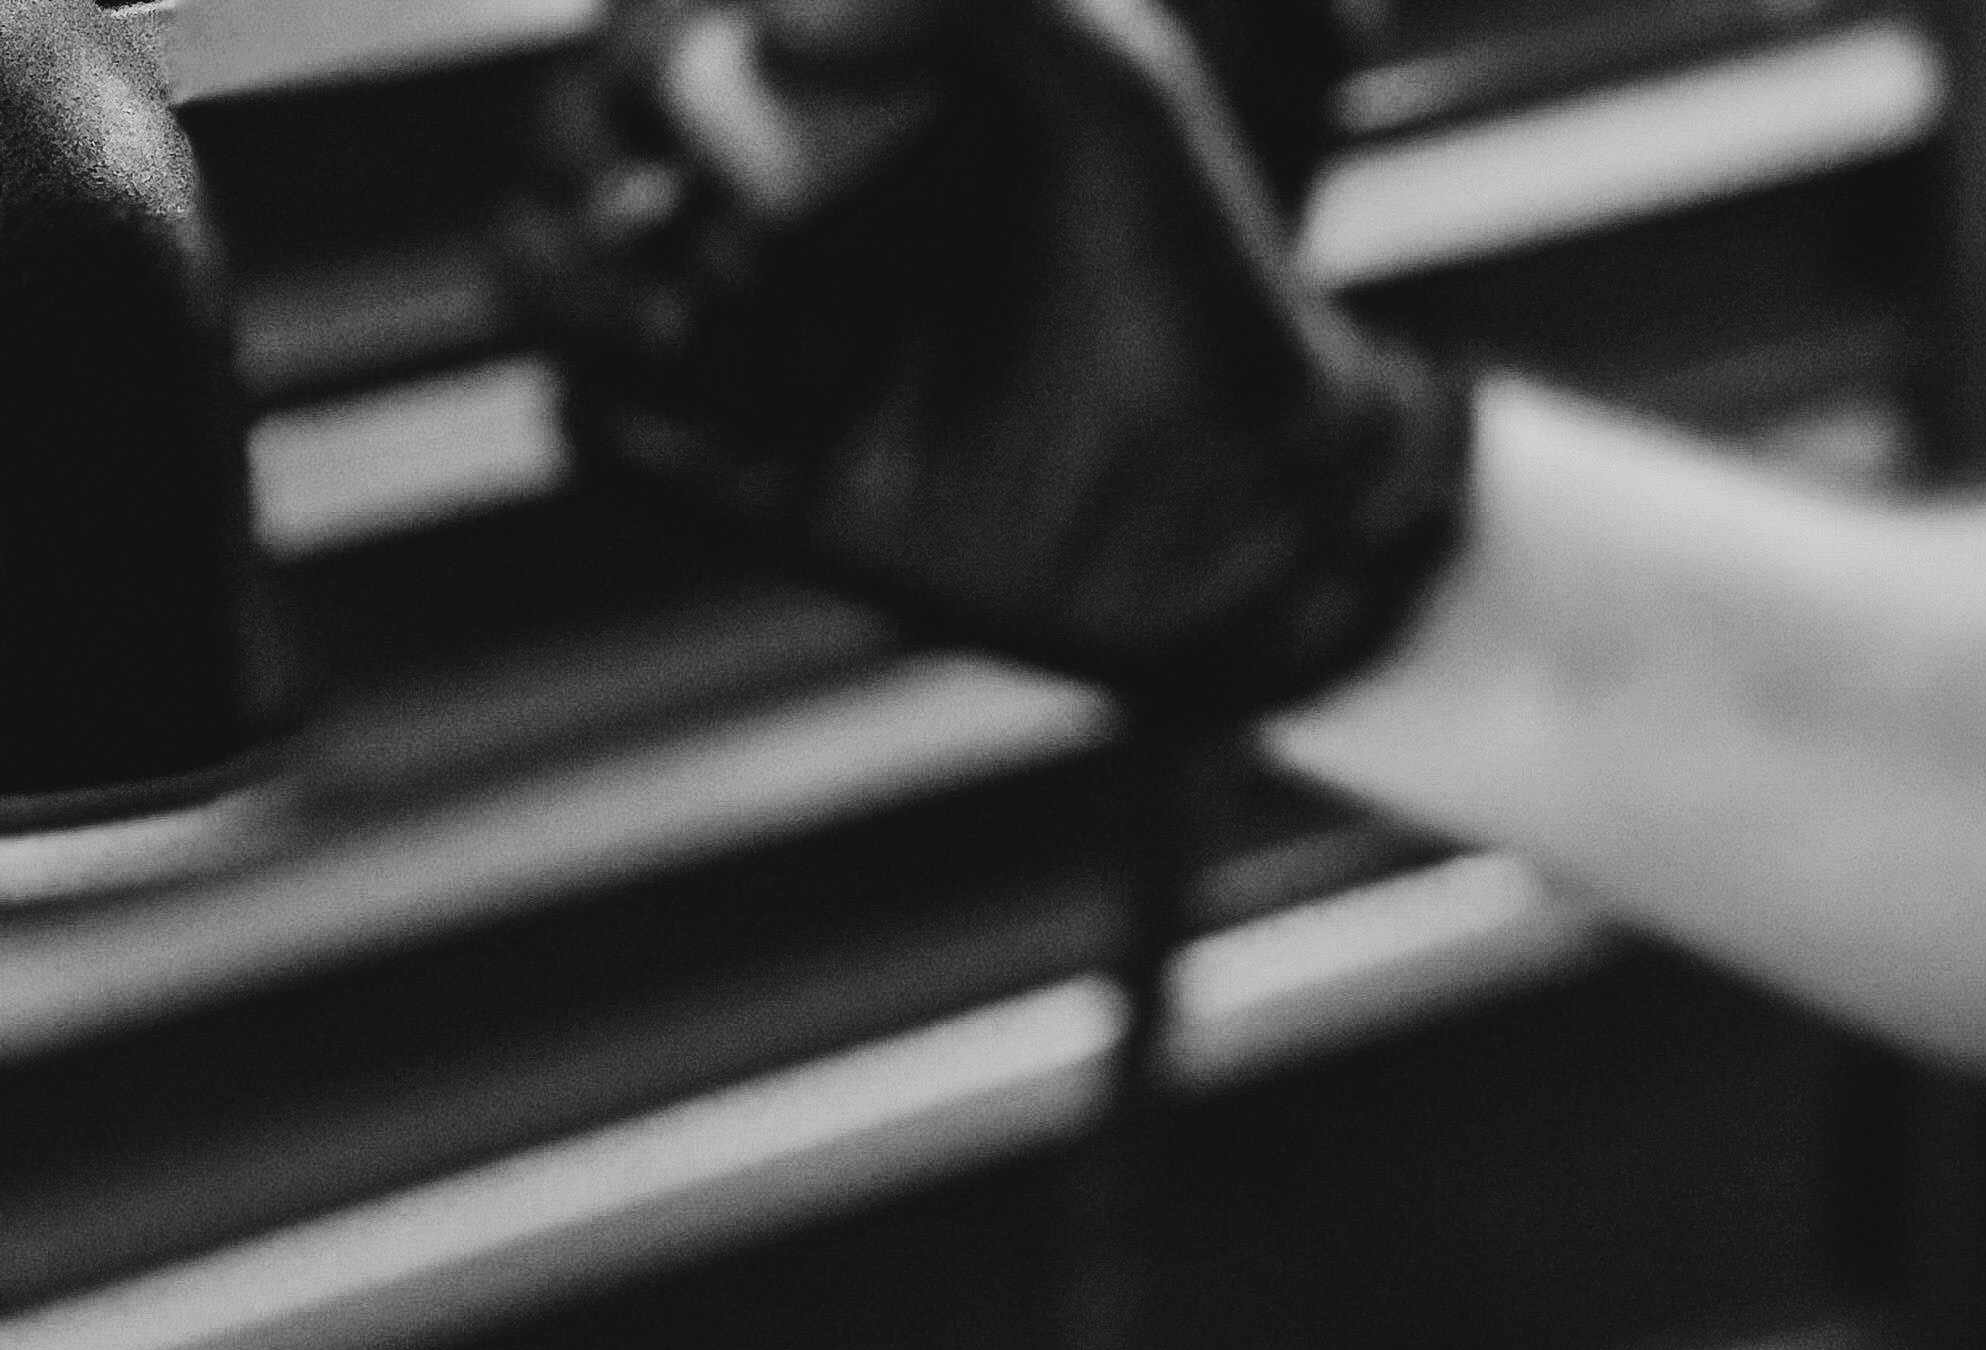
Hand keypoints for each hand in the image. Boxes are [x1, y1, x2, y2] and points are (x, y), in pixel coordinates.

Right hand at [499, 0, 1470, 723]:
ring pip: (571, 302)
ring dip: (566, 273)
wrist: (1254, 492)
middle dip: (576, 148)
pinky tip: (679, 376)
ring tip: (672, 279)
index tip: (674, 58)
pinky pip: (617, 451)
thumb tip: (780, 24)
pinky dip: (601, 405)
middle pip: (586, 166)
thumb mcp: (1115, 80)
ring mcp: (778, 371)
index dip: (636, 47)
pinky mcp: (780, 500)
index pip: (666, 56)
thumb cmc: (1205, 273)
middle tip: (639, 164)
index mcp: (853, 127)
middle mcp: (794, 240)